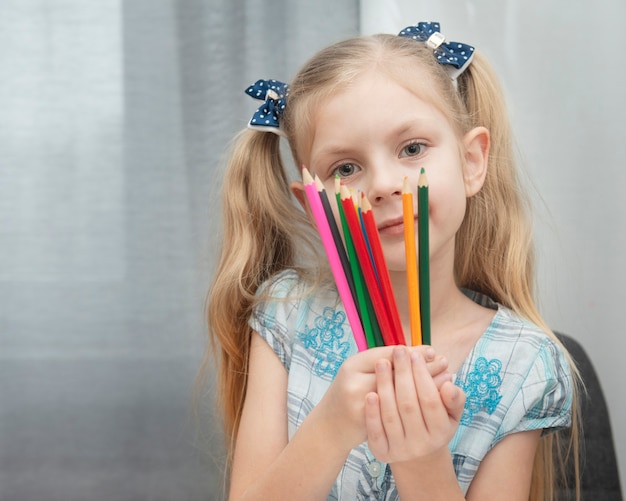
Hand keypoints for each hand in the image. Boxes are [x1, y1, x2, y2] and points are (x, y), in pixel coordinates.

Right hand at [314, 345, 449, 451]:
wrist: (331, 426)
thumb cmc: (351, 391)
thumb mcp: (361, 369)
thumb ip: (386, 359)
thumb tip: (420, 352)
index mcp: (353, 365)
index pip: (388, 354)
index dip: (412, 352)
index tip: (432, 350)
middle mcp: (354, 385)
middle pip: (397, 374)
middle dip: (423, 368)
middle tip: (444, 361)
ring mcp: (361, 409)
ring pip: (401, 396)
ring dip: (426, 385)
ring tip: (446, 377)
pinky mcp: (368, 428)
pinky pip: (400, 416)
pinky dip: (419, 406)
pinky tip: (433, 399)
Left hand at [364, 346, 465, 463]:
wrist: (416, 450)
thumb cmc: (433, 420)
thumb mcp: (451, 412)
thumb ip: (454, 398)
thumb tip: (448, 384)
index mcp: (441, 432)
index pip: (430, 400)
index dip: (422, 375)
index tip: (415, 355)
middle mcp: (421, 444)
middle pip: (408, 405)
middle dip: (402, 374)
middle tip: (398, 351)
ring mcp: (400, 450)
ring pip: (390, 416)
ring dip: (385, 387)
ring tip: (382, 363)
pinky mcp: (382, 452)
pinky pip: (375, 432)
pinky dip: (372, 412)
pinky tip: (370, 393)